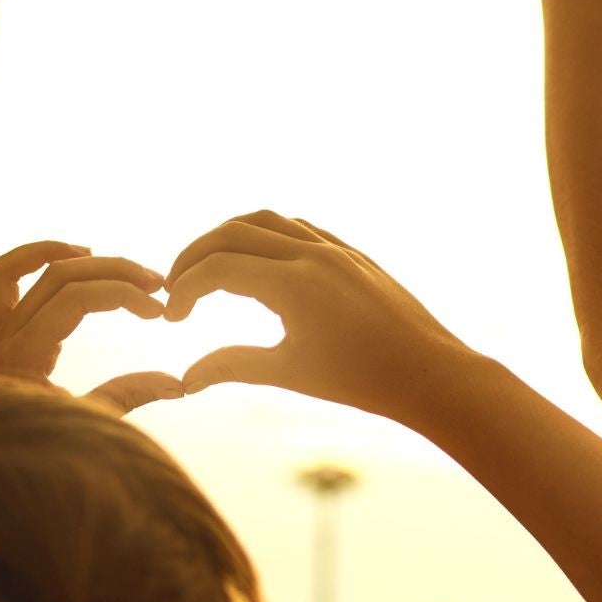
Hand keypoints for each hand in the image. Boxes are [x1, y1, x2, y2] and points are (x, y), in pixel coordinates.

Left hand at [0, 242, 182, 414]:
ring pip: (6, 271)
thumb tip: (178, 383)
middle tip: (153, 282)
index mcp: (22, 355)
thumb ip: (128, 396)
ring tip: (94, 253)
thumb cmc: (36, 460)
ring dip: (50, 252)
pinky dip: (19, 270)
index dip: (122, 294)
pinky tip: (54, 268)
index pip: (74, 298)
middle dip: (110, 270)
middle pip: (54, 275)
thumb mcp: (87, 428)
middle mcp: (2, 339)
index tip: (159, 311)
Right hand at [162, 212, 472, 421]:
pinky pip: (297, 226)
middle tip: (176, 288)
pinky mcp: (351, 252)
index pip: (218, 269)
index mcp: (294, 285)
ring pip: (265, 220)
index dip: (185, 289)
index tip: (172, 316)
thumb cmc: (361, 381)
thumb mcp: (290, 372)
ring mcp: (335, 248)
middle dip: (195, 257)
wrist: (429, 372)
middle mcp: (312, 255)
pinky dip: (265, 234)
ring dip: (228, 237)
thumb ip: (233, 365)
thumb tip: (186, 377)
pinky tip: (255, 261)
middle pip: (232, 232)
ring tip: (208, 268)